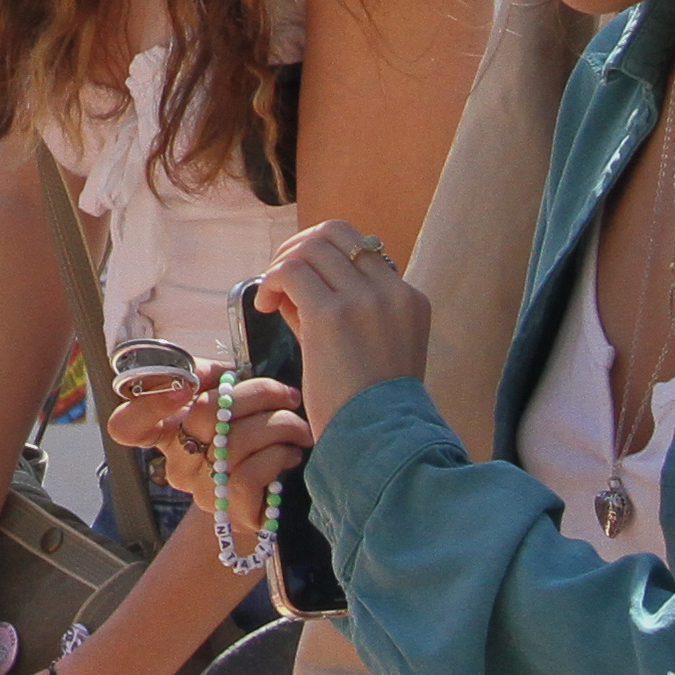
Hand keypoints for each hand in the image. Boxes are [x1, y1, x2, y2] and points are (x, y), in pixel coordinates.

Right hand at [115, 377, 307, 538]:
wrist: (272, 494)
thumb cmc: (248, 436)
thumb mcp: (225, 399)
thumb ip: (209, 377)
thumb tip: (209, 373)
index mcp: (166, 433)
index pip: (125, 426)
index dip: (146, 404)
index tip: (182, 387)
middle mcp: (177, 464)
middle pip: (202, 415)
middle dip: (256, 393)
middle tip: (287, 394)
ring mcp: (202, 491)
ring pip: (234, 444)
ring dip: (278, 425)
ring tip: (298, 424)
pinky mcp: (230, 512)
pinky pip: (250, 476)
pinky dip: (279, 455)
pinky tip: (291, 451)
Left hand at [255, 221, 431, 443]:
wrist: (380, 442)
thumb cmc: (371, 408)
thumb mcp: (371, 351)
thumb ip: (338, 313)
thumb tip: (293, 287)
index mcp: (410, 298)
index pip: (362, 247)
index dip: (323, 257)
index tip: (302, 284)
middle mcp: (392, 291)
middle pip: (336, 233)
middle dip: (299, 248)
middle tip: (279, 280)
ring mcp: (364, 299)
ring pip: (311, 246)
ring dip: (282, 265)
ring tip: (270, 299)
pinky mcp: (332, 315)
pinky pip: (290, 271)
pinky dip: (270, 281)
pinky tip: (264, 308)